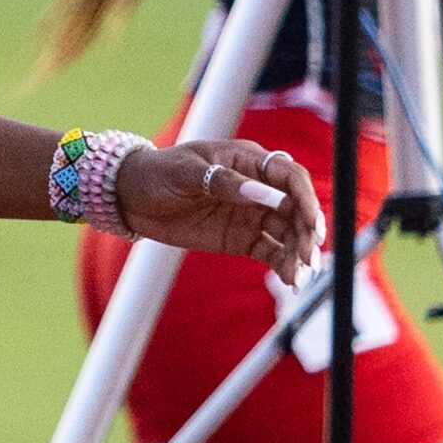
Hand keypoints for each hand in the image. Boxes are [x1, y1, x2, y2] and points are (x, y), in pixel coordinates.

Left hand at [116, 138, 324, 284]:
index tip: (312, 223)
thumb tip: (261, 193)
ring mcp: (252, 214)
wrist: (130, 197)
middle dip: (307, 232)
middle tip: (310, 257)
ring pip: (288, 233)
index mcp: (248, 161)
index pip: (290, 177)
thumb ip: (223, 182)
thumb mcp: (186, 172)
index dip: (306, 198)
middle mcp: (257, 188)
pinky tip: (291, 281)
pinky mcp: (242, 238)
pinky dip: (283, 265)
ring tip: (301, 277)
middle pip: (296, 208)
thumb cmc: (157, 173)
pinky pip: (271, 252)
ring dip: (299, 254)